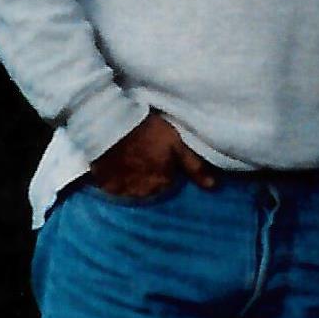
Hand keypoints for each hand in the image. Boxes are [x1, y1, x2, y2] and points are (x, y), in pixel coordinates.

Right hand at [89, 111, 216, 201]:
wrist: (112, 124)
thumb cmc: (148, 131)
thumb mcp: (177, 143)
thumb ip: (195, 166)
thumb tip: (213, 185)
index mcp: (162, 184)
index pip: (168, 184)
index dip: (165, 169)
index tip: (159, 155)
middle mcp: (143, 193)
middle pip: (150, 190)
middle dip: (149, 178)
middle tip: (143, 156)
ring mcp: (123, 191)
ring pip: (132, 191)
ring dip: (132, 181)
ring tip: (128, 161)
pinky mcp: (105, 186)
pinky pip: (113, 190)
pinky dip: (115, 181)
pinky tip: (115, 165)